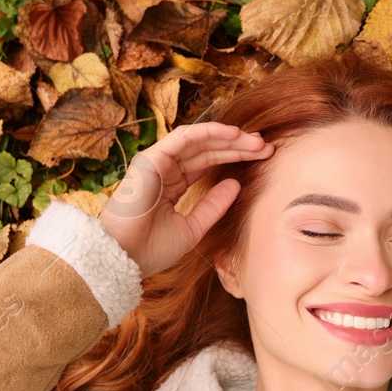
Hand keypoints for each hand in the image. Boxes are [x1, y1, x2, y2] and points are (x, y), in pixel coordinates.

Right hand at [96, 122, 273, 276]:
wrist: (124, 258)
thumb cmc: (152, 249)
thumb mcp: (193, 228)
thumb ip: (213, 206)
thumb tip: (237, 183)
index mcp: (174, 185)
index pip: (209, 163)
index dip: (235, 157)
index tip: (263, 157)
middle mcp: (166, 169)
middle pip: (208, 149)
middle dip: (238, 146)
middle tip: (266, 146)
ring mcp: (158, 162)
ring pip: (199, 140)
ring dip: (228, 137)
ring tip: (255, 140)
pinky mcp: (152, 158)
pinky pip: (184, 137)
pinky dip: (209, 132)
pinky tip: (233, 134)